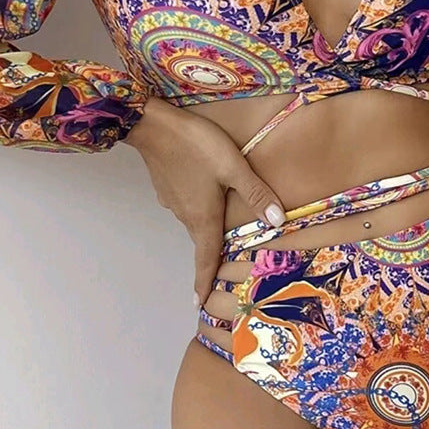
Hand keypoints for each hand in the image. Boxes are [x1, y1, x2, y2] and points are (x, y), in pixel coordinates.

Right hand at [123, 96, 286, 304]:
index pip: (206, 259)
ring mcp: (173, 202)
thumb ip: (256, 194)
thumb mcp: (233, 167)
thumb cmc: (195, 145)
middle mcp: (186, 216)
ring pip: (195, 221)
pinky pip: (187, 205)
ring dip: (206, 228)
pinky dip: (197, 208)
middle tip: (220, 270)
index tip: (199, 305)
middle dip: (211, 257)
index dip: (204, 283)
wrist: (151, 123)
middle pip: (202, 241)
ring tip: (220, 226)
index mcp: (203, 218)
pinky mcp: (166, 187)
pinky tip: (206, 193)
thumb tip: (277, 221)